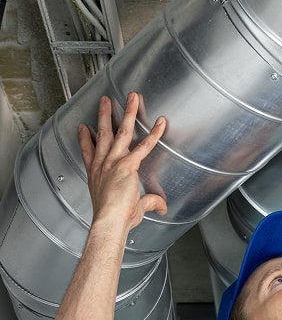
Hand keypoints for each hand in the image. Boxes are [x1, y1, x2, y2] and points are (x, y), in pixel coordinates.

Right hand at [78, 93, 167, 231]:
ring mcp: (114, 162)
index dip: (85, 139)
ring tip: (131, 98)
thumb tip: (162, 207)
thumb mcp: (133, 209)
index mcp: (96, 175)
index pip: (88, 152)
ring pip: (121, 131)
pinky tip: (161, 122)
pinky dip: (155, 133)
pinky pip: (144, 145)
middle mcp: (102, 165)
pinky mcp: (127, 164)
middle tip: (105, 102)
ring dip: (127, 113)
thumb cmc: (115, 219)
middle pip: (103, 134)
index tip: (83, 128)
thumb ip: (150, 203)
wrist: (110, 221)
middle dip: (105, 115)